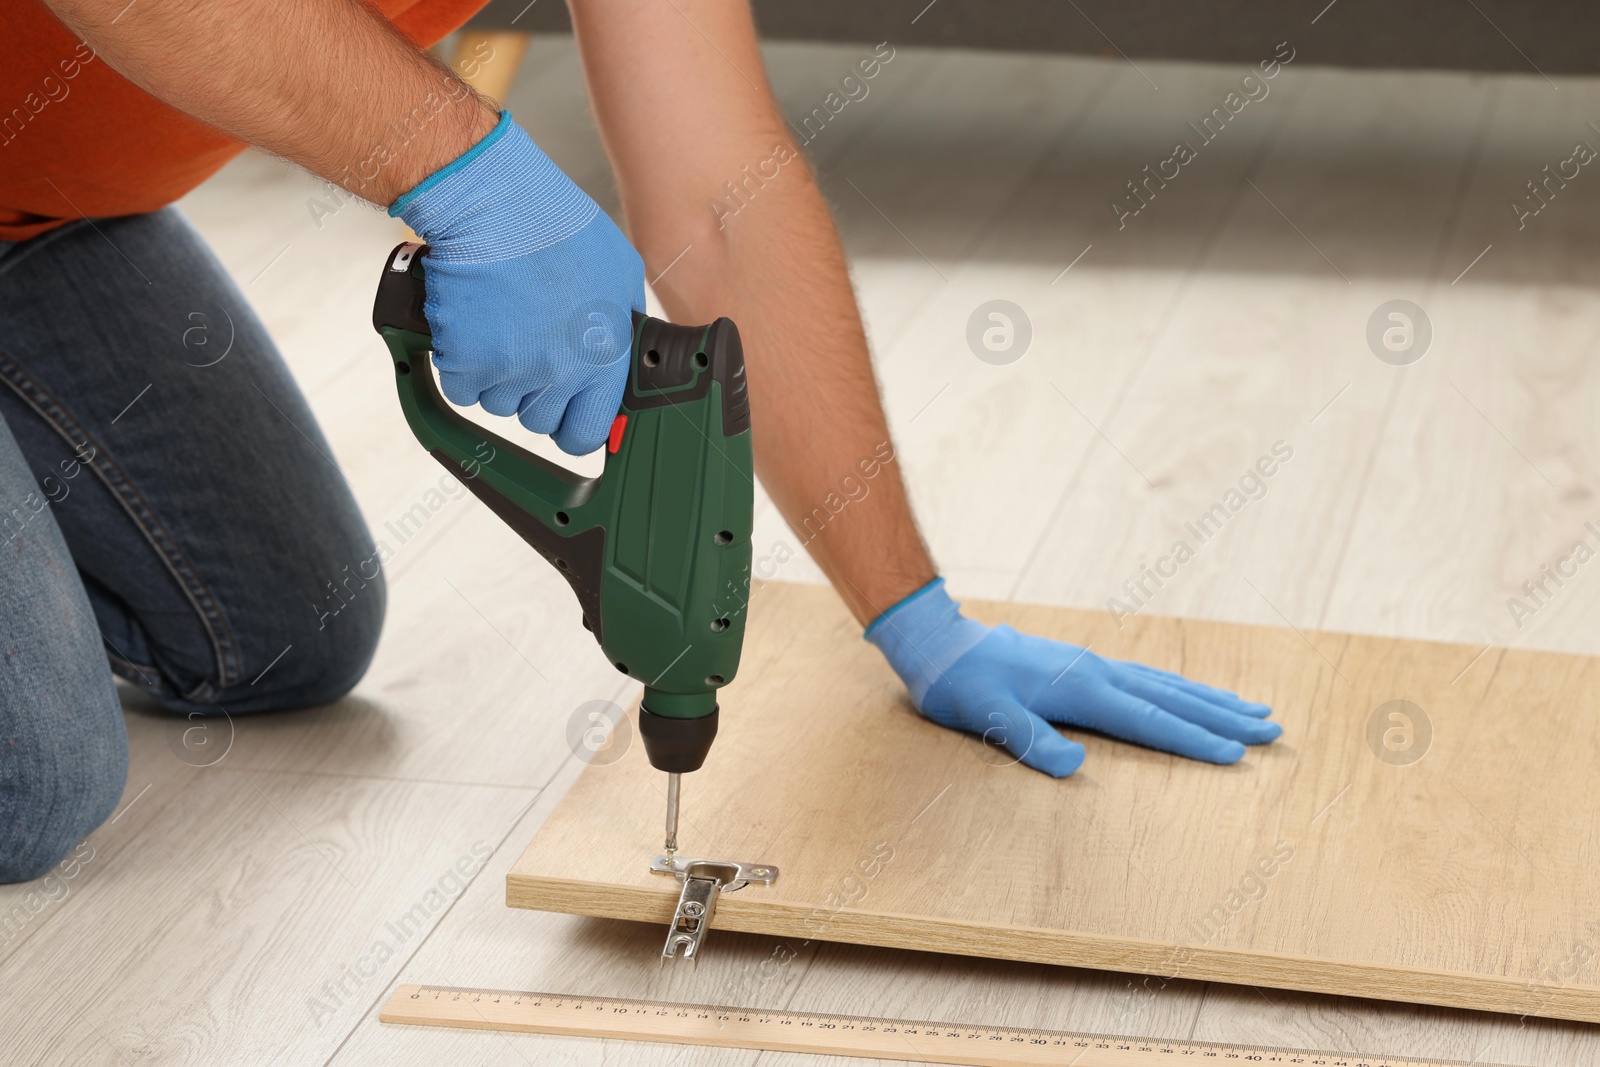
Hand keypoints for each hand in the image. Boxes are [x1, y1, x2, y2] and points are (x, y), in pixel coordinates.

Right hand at [391, 112, 645, 454]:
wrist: (495, 206)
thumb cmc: (557, 226)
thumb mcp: (620, 272)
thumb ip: (622, 322)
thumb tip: (623, 351)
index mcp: (604, 358)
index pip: (587, 433)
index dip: (574, 425)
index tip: (565, 413)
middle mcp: (560, 374)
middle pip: (539, 420)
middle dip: (532, 394)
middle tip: (526, 349)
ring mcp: (511, 373)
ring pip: (498, 403)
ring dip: (496, 375)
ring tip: (501, 324)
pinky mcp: (465, 364)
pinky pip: (461, 389)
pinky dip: (460, 364)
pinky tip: (474, 326)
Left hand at [865, 579, 1280, 775]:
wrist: (941, 645)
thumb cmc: (962, 686)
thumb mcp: (986, 716)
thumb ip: (1030, 740)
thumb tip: (1073, 765)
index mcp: (1080, 689)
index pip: (1149, 720)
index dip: (1193, 739)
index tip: (1237, 754)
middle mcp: (1096, 672)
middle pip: (1171, 698)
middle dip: (1222, 717)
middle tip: (1272, 730)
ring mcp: (1093, 665)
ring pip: (1164, 684)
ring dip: (1209, 699)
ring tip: (1253, 709)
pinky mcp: (1084, 666)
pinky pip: (1145, 678)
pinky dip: (1178, 688)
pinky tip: (1191, 696)